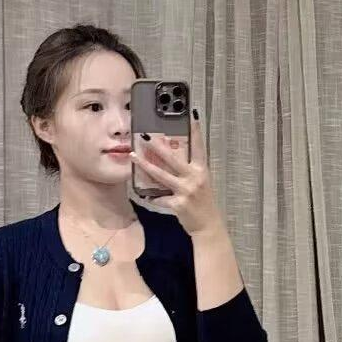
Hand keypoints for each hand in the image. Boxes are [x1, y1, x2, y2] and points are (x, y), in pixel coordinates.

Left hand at [134, 113, 221, 237]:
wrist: (209, 226)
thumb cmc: (203, 202)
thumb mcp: (201, 183)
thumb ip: (188, 171)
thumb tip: (169, 158)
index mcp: (202, 170)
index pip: (199, 147)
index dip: (196, 131)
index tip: (192, 116)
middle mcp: (194, 178)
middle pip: (173, 158)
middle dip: (157, 146)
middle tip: (145, 136)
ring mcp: (186, 191)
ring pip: (161, 175)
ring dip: (145, 165)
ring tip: (133, 156)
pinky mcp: (178, 204)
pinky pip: (160, 198)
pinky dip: (151, 196)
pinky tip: (143, 193)